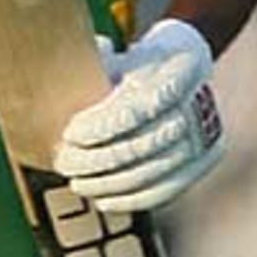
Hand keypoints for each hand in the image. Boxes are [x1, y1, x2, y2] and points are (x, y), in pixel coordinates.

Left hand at [53, 18, 224, 213]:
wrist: (186, 64)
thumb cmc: (139, 59)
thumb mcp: (120, 55)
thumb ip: (94, 72)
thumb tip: (49, 86)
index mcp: (181, 69)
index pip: (140, 107)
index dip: (102, 126)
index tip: (69, 133)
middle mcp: (200, 104)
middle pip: (144, 144)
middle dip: (98, 160)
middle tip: (64, 163)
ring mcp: (206, 135)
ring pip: (153, 171)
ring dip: (109, 183)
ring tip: (78, 184)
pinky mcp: (205, 159)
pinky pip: (167, 189)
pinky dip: (132, 199)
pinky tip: (103, 200)